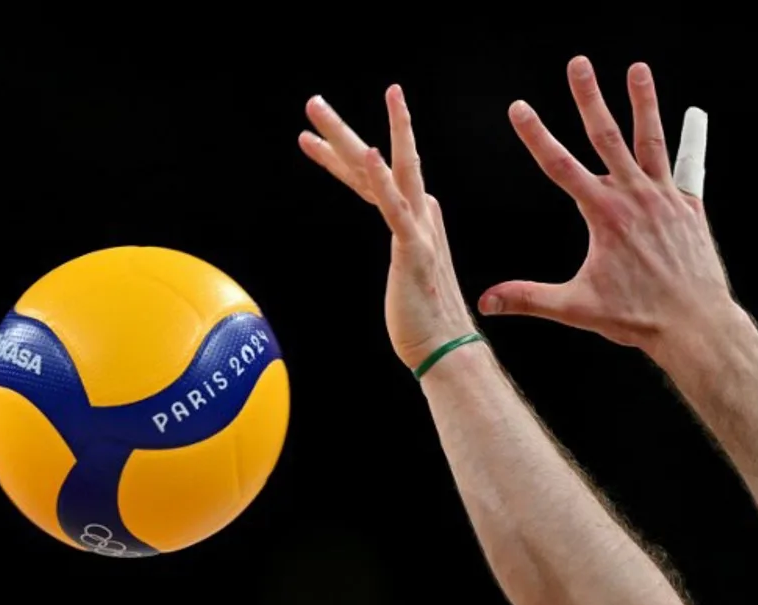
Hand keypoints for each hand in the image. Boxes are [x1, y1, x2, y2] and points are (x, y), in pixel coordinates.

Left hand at [299, 86, 477, 371]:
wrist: (445, 348)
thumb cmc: (423, 319)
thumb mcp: (407, 274)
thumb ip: (408, 251)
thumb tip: (407, 246)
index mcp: (415, 219)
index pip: (370, 179)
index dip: (340, 157)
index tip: (312, 139)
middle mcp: (420, 215)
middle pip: (376, 162)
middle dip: (341, 131)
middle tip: (312, 102)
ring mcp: (418, 229)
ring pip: (385, 170)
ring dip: (350, 138)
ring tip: (319, 110)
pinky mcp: (414, 249)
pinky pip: (396, 209)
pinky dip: (383, 180)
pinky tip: (371, 155)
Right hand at [480, 58, 734, 359]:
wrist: (695, 324)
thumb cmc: (637, 318)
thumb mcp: (576, 307)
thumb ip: (529, 298)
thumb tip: (486, 301)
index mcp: (604, 214)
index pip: (560, 165)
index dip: (536, 135)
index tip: (519, 108)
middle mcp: (635, 196)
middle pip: (606, 136)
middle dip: (588, 97)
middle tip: (578, 64)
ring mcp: (665, 197)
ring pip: (650, 139)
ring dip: (642, 102)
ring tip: (637, 69)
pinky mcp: (689, 206)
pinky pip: (685, 165)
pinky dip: (689, 139)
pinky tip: (694, 114)